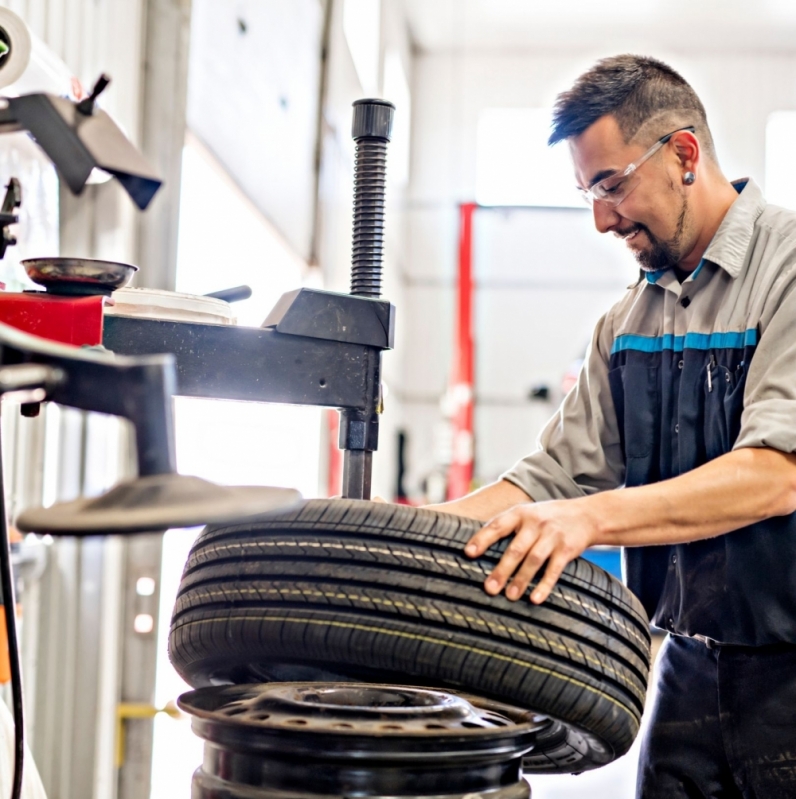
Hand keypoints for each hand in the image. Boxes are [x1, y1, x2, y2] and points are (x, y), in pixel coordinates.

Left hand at [464, 499, 598, 604]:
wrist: (586, 514)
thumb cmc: (547, 517)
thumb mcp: (527, 513)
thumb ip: (507, 526)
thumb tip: (476, 546)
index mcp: (520, 513)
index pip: (498, 525)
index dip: (482, 539)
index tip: (468, 553)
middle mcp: (535, 523)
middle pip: (516, 548)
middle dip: (502, 570)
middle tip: (489, 588)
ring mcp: (552, 536)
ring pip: (533, 560)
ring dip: (521, 580)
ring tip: (509, 596)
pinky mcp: (567, 549)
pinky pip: (554, 569)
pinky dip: (544, 585)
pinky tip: (535, 598)